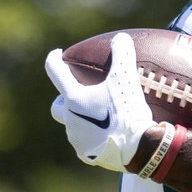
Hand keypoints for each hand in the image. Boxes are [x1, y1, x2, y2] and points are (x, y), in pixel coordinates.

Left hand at [45, 32, 154, 171]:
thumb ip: (122, 55)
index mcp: (74, 98)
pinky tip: (108, 133)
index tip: (57, 54)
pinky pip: (86, 141)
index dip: (54, 59)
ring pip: (73, 125)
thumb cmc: (127, 110)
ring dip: (81, 119)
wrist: (137, 148)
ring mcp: (77, 138)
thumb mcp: (126, 78)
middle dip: (63, 99)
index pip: (55, 71)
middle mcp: (70, 119)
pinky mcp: (86, 154)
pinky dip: (93, 135)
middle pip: (57, 106)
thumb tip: (121, 38)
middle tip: (79, 94)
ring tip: (100, 115)